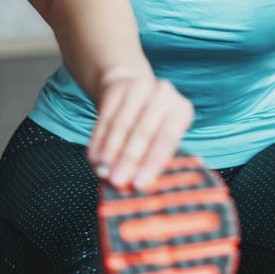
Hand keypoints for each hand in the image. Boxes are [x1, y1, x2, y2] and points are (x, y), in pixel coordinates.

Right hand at [86, 72, 194, 190]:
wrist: (131, 88)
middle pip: (144, 131)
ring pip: (121, 125)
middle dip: (129, 159)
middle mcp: (164, 94)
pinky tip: (93, 157)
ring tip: (102, 172)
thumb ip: (152, 158)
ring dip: (110, 152)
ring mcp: (140, 87)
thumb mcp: (160, 136)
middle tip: (117, 181)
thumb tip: (138, 185)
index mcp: (181, 110)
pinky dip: (98, 140)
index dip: (153, 162)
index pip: (168, 138)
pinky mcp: (117, 88)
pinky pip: (105, 118)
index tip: (140, 184)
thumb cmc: (151, 123)